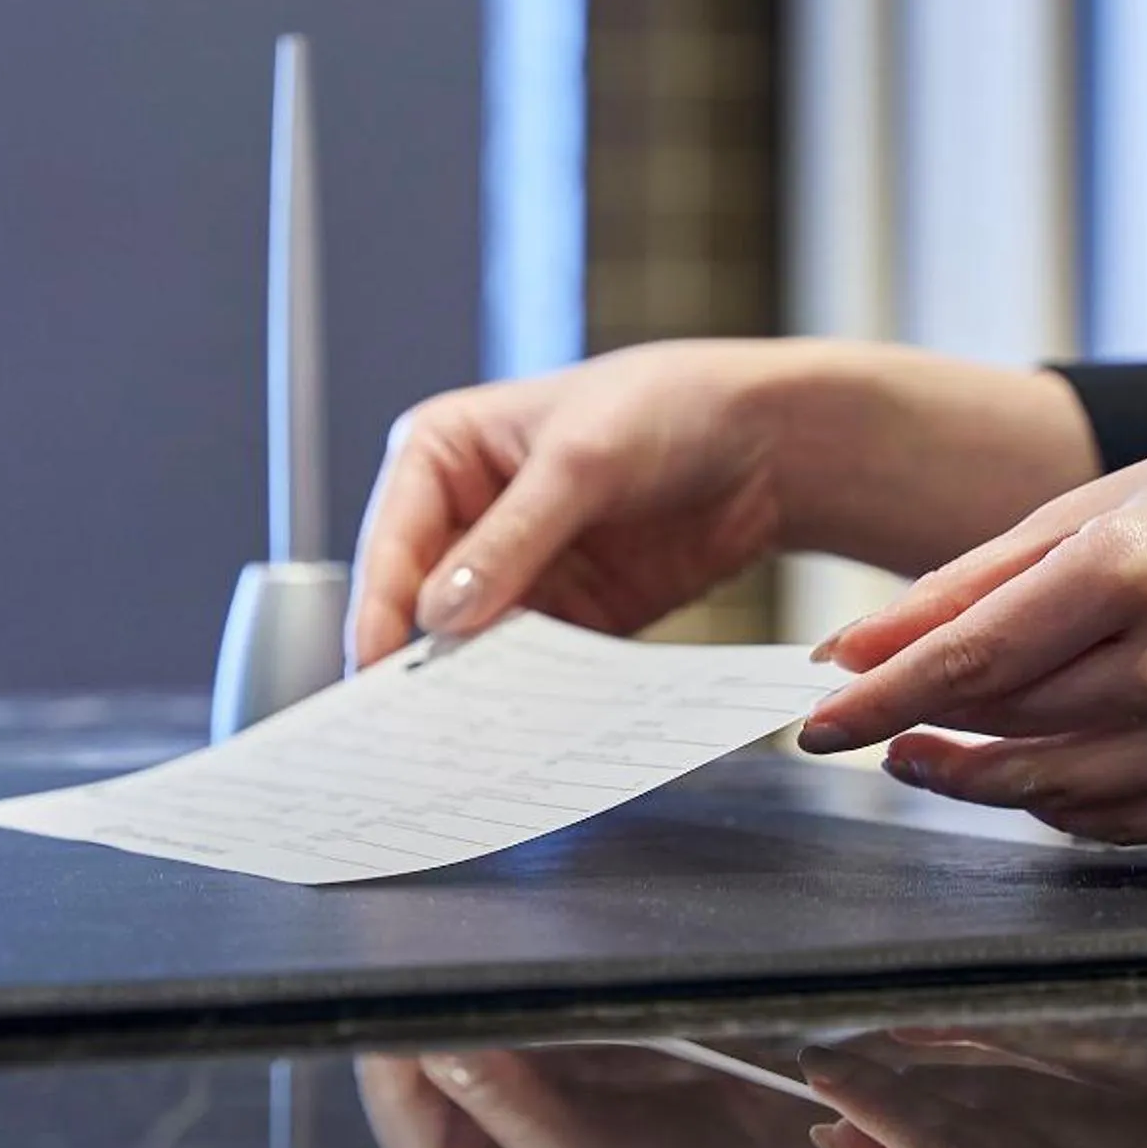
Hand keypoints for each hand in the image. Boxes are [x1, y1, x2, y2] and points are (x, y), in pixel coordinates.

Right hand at [349, 339, 1099, 668]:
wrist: (767, 442)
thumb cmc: (665, 407)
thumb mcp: (581, 462)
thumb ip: (511, 540)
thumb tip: (440, 615)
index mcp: (442, 456)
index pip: (392, 544)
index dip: (382, 609)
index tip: (380, 670)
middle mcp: (466, 517)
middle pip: (421, 604)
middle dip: (421, 660)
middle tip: (410, 724)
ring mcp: (516, 573)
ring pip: (473, 646)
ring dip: (474, 688)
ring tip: (465, 740)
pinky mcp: (568, 615)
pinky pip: (534, 666)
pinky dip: (530, 696)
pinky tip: (528, 728)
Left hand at [797, 428, 1146, 842]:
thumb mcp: (1099, 502)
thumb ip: (968, 582)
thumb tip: (847, 651)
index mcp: (1138, 567)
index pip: (972, 659)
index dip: (880, 700)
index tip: (814, 723)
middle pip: (1008, 729)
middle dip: (922, 734)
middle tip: (873, 727)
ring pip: (1056, 793)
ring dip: (979, 780)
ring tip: (938, 752)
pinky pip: (1125, 825)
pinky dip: (1064, 805)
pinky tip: (1039, 768)